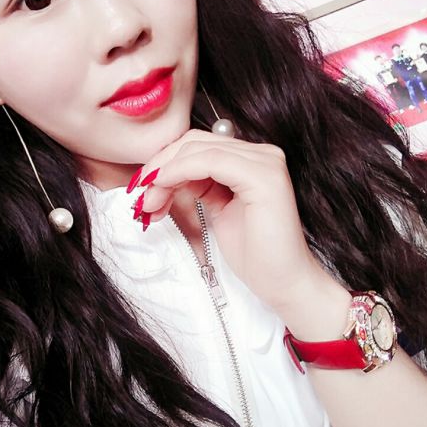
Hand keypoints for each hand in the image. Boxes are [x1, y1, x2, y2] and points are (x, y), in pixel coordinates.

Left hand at [134, 130, 337, 315]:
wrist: (284, 283)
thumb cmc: (254, 253)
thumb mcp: (217, 209)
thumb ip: (198, 184)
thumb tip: (161, 173)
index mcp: (251, 159)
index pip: (197, 145)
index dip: (164, 161)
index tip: (141, 186)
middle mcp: (262, 153)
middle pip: (194, 143)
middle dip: (160, 167)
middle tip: (141, 197)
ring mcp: (266, 162)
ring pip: (198, 149)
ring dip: (164, 173)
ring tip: (150, 203)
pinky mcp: (264, 176)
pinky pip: (210, 161)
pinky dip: (179, 171)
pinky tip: (163, 187)